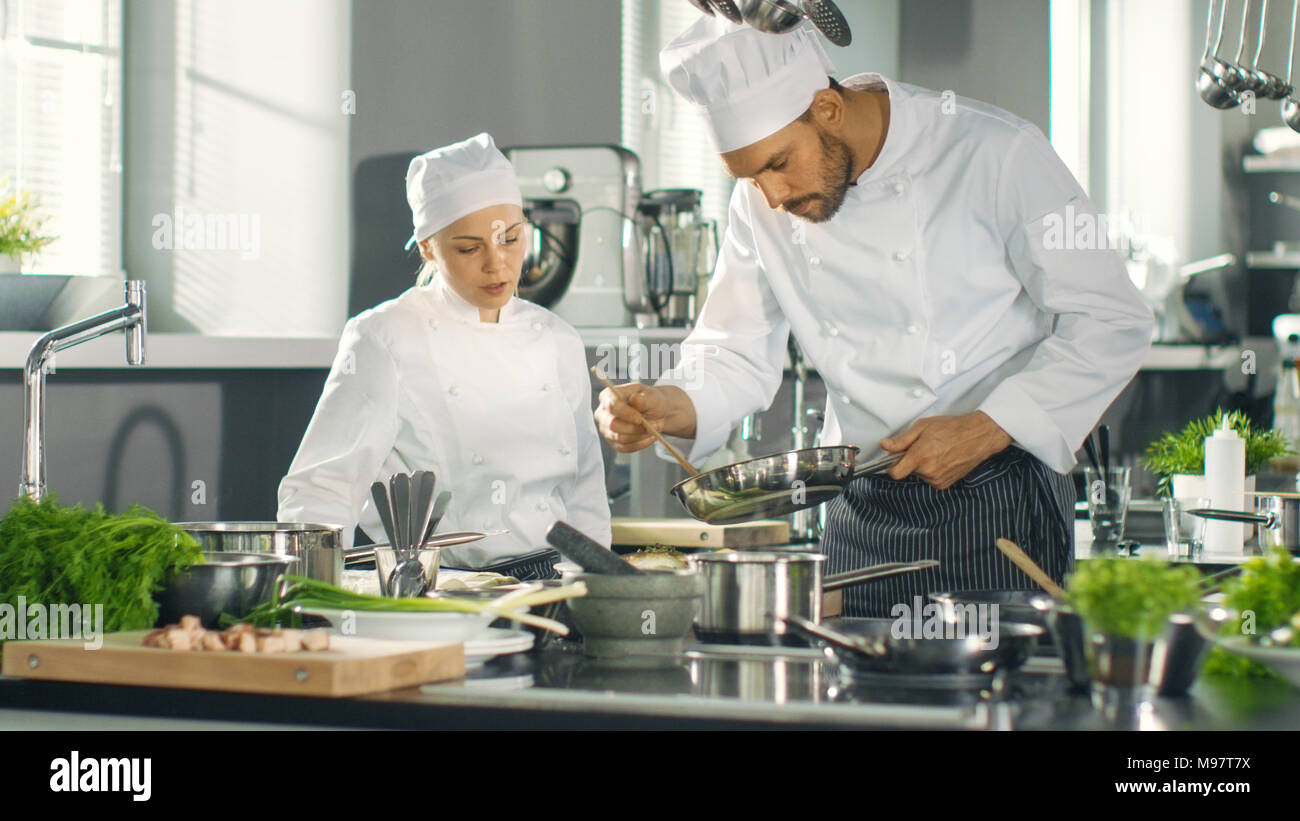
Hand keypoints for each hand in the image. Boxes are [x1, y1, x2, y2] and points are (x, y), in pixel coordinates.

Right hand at [594, 383, 696, 453]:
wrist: (655, 413)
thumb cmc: (650, 401)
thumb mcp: (651, 397)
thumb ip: (643, 399)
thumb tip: (635, 398)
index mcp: (608, 396)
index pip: (612, 405)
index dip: (625, 413)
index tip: (640, 419)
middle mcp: (603, 413)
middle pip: (613, 425)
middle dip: (635, 427)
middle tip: (654, 425)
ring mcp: (606, 429)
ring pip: (621, 438)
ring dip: (641, 435)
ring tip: (655, 429)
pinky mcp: (613, 442)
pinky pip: (625, 448)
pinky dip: (641, 444)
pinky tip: (650, 437)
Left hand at [879, 411, 1011, 489]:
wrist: (978, 436)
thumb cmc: (952, 428)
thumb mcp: (922, 427)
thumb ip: (901, 439)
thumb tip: (885, 446)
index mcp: (920, 456)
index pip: (894, 473)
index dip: (891, 465)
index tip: (894, 457)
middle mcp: (928, 471)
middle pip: (907, 471)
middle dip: (910, 461)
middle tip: (923, 446)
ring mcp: (937, 480)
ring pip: (919, 475)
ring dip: (922, 466)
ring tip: (936, 451)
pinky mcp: (945, 484)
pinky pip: (930, 479)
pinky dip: (932, 471)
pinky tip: (942, 459)